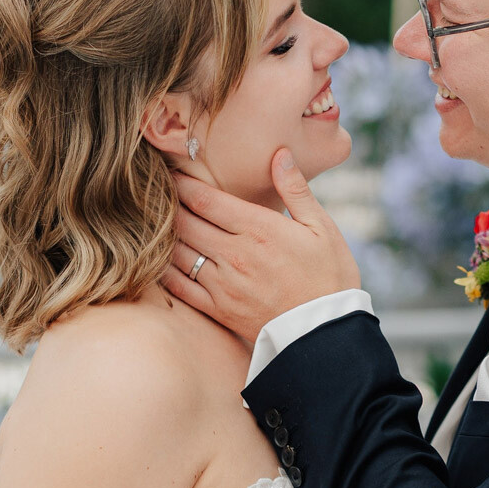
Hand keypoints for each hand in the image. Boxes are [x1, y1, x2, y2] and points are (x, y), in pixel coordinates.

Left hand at [162, 149, 360, 345]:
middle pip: (184, 222)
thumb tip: (280, 154)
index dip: (182, 183)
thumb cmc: (330, 277)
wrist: (328, 333)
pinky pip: (179, 286)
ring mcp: (223, 284)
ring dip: (165, 235)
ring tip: (158, 223)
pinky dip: (165, 270)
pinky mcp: (218, 310)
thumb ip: (296, 190)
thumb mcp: (322, 228)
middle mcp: (235, 255)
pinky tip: (161, 259)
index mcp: (259, 229)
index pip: (204, 199)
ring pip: (177, 252)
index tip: (173, 173)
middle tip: (158, 193)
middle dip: (168, 204)